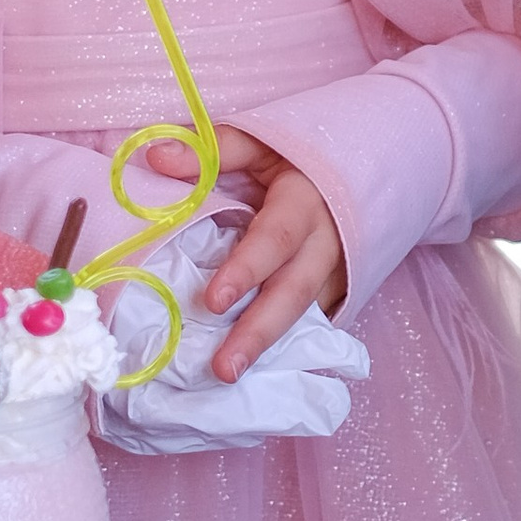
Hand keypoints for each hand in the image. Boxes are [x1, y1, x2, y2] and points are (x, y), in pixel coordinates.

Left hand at [142, 130, 347, 381]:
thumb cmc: (298, 159)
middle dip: (257, 332)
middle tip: (223, 368)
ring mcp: (333, 273)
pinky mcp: (333, 292)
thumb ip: (213, 150)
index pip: (276, 239)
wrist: (363, 171)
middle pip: (293, 293)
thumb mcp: (262, 144)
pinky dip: (278, 348)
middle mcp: (324, 243)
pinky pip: (306, 323)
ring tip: (227, 377)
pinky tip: (250, 373)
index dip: (247, 269)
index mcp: (305, 202)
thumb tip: (157, 157)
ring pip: (302, 316)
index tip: (213, 300)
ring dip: (266, 350)